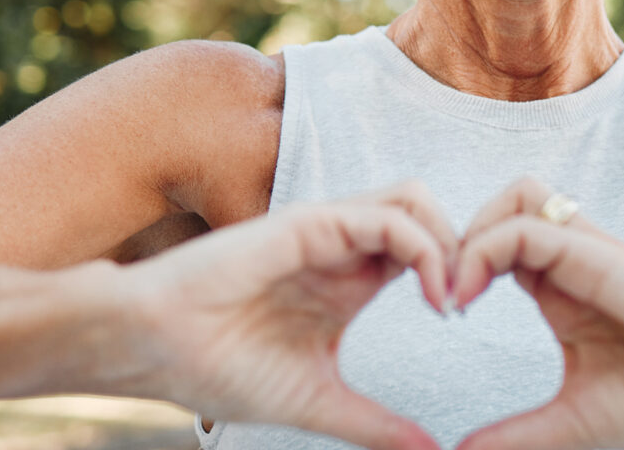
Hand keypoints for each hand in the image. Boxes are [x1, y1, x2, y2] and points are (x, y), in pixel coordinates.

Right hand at [103, 181, 458, 449]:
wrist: (153, 349)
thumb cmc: (218, 369)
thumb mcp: (317, 402)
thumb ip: (374, 423)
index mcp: (350, 283)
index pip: (424, 253)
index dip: (458, 275)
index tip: (462, 324)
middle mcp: (344, 250)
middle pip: (429, 215)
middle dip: (465, 250)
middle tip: (469, 303)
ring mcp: (328, 232)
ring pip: (415, 200)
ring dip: (449, 241)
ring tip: (452, 297)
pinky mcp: (310, 224)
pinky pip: (386, 217)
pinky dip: (423, 247)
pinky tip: (431, 294)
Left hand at [450, 178, 623, 449]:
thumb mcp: (571, 422)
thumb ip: (517, 435)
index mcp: (561, 291)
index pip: (497, 243)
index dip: (457, 265)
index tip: (440, 314)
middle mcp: (573, 262)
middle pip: (502, 205)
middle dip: (456, 237)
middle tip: (437, 294)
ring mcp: (591, 254)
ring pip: (517, 196)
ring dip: (474, 230)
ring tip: (453, 288)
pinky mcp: (605, 257)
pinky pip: (533, 227)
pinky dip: (489, 248)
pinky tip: (468, 295)